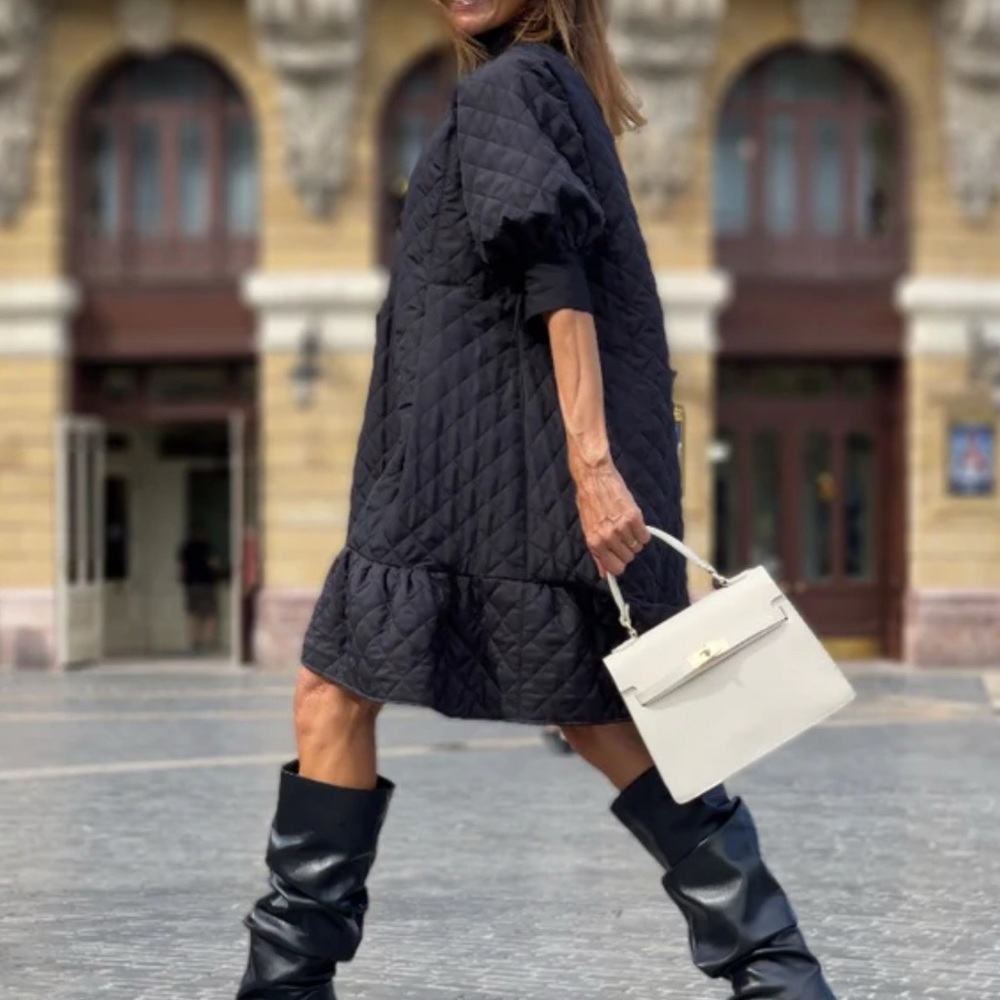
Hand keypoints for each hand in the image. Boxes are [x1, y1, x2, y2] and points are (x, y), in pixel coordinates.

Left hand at [574, 458, 650, 577]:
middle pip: (628, 558)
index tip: (619, 556)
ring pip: (637, 547)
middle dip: (626, 549)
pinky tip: (634, 522)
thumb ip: (596, 553)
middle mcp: (608, 537)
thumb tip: (604, 573)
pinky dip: (642, 532)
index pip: (615, 568)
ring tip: (625, 525)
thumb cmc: (589, 501)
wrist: (594, 478)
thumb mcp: (587, 529)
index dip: (619, 563)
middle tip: (621, 535)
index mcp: (595, 542)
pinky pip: (645, 536)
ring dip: (634, 539)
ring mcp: (622, 528)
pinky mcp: (634, 517)